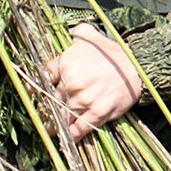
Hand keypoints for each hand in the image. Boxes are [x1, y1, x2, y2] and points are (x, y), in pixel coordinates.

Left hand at [45, 23, 142, 142]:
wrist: (137, 66)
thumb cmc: (113, 51)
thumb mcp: (92, 36)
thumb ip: (78, 33)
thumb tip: (71, 31)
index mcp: (66, 63)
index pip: (45, 77)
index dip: (37, 87)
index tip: (33, 94)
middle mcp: (71, 82)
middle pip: (52, 99)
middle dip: (48, 108)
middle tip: (44, 115)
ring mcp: (84, 99)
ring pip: (64, 116)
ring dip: (57, 125)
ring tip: (52, 130)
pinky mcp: (98, 112)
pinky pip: (80, 127)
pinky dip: (73, 135)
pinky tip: (68, 138)